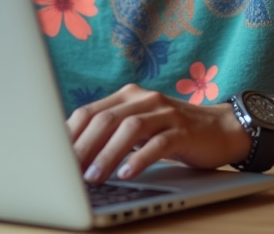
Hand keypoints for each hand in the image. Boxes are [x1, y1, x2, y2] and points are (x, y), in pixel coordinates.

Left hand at [67, 84, 250, 182]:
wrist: (221, 129)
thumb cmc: (172, 133)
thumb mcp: (139, 129)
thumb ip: (112, 134)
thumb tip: (73, 158)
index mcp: (127, 96)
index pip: (89, 112)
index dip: (69, 135)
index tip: (53, 159)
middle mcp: (144, 99)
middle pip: (106, 119)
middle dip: (83, 147)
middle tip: (67, 172)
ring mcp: (165, 112)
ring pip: (129, 129)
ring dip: (108, 154)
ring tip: (93, 177)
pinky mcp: (184, 130)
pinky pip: (158, 143)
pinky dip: (140, 159)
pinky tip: (128, 174)